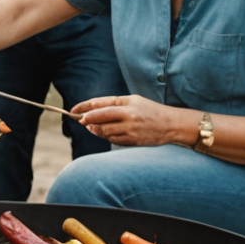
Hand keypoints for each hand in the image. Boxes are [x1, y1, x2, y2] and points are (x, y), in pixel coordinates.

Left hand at [70, 95, 195, 147]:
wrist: (171, 125)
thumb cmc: (150, 110)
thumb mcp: (133, 101)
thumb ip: (113, 104)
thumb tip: (91, 111)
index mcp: (128, 104)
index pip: (100, 105)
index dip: (84, 108)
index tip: (73, 110)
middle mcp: (129, 117)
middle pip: (99, 119)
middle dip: (86, 120)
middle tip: (81, 120)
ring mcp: (131, 131)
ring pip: (104, 132)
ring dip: (95, 130)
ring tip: (92, 127)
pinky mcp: (133, 142)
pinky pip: (113, 140)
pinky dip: (106, 137)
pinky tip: (104, 133)